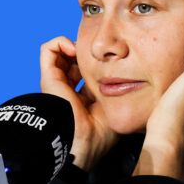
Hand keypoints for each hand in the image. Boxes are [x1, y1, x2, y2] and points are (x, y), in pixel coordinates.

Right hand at [40, 36, 118, 170]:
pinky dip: (60, 42)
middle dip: (87, 53)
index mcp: (86, 100)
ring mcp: (58, 84)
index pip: (90, 73)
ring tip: (84, 49)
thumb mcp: (118, 108)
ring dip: (74, 45)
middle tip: (99, 55)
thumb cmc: (102, 132)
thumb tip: (134, 77)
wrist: (84, 141)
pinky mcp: (49, 78)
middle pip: (75, 62)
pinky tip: (74, 48)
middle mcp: (70, 91)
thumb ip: (122, 93)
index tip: (113, 60)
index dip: (100, 63)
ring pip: (61, 54)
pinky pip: (48, 50)